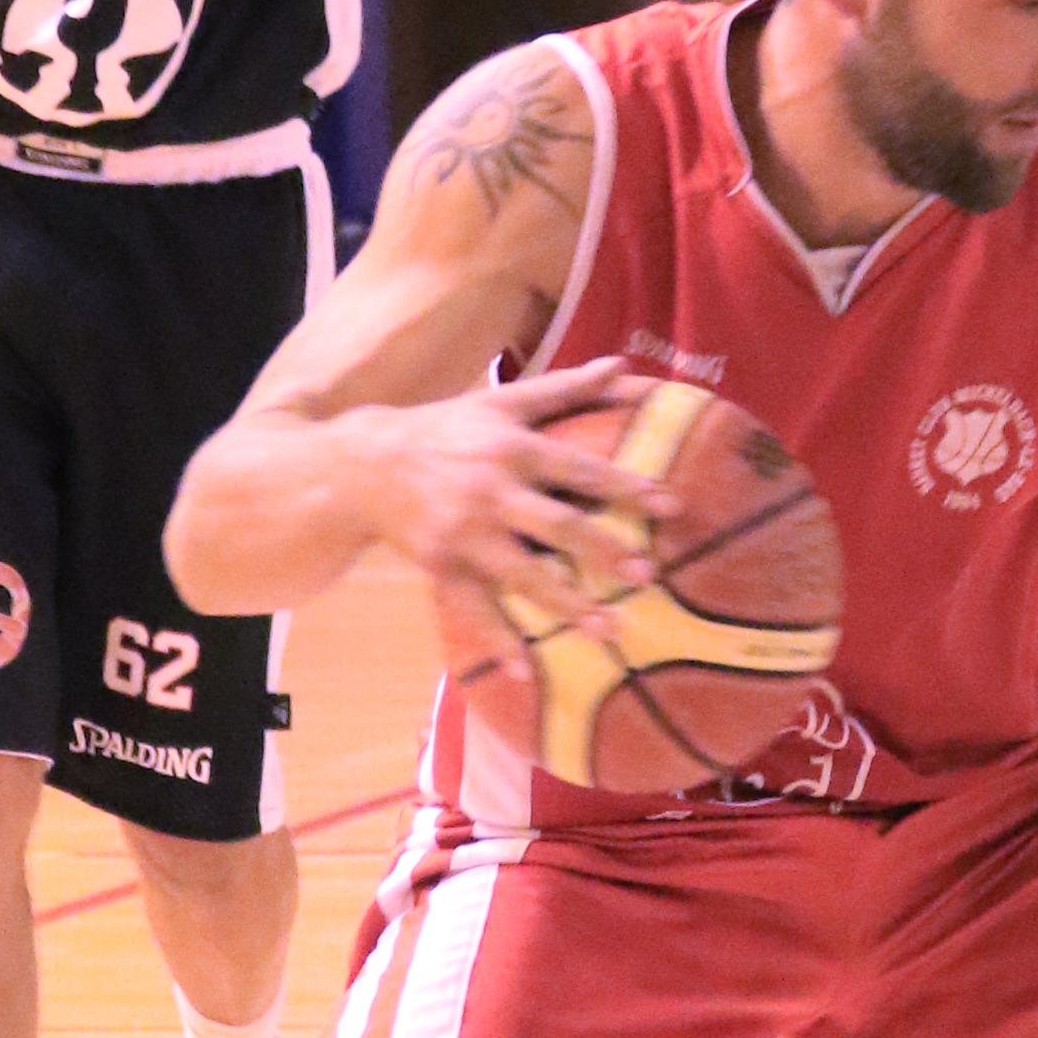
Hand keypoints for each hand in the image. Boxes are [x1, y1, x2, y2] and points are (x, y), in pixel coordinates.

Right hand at [368, 365, 655, 638]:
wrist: (365, 463)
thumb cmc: (446, 429)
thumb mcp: (500, 402)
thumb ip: (564, 388)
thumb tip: (622, 364)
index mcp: (512, 448)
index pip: (580, 468)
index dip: (626, 485)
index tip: (671, 506)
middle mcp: (491, 490)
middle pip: (556, 524)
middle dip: (602, 550)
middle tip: (646, 575)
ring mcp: (465, 533)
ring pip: (521, 574)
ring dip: (566, 604)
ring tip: (610, 629)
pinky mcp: (441, 565)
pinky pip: (473, 609)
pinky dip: (498, 642)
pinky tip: (526, 674)